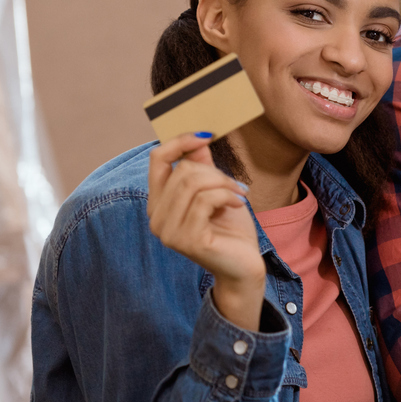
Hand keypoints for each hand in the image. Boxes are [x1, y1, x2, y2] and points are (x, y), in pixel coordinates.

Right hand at [147, 133, 263, 330]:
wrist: (244, 266)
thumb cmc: (231, 230)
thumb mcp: (217, 191)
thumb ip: (203, 167)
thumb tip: (199, 137)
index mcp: (159, 203)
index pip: (157, 160)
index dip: (180, 142)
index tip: (206, 135)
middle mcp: (156, 218)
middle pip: (182, 171)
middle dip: (215, 172)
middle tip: (236, 184)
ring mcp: (168, 231)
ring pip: (193, 184)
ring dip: (224, 184)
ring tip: (239, 194)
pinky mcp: (186, 239)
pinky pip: (205, 200)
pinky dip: (227, 196)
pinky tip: (239, 203)